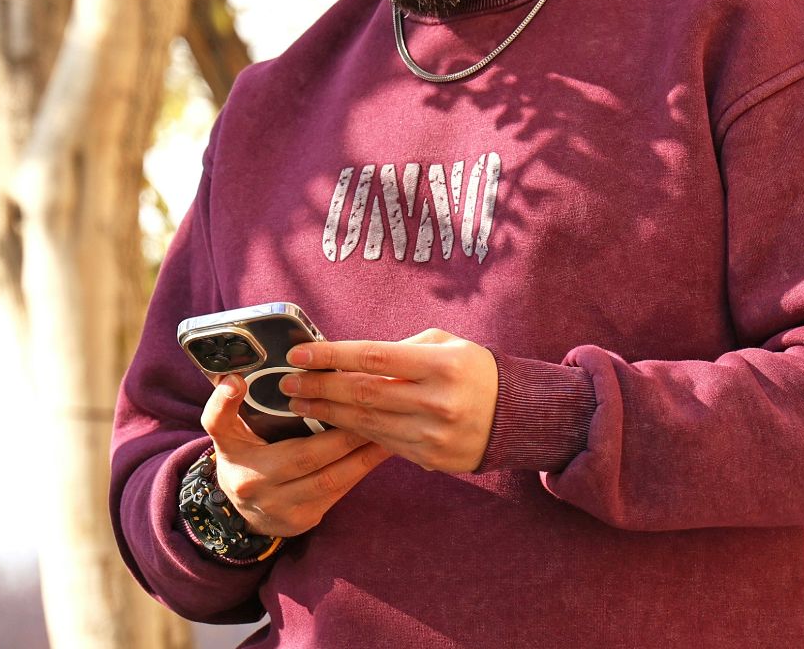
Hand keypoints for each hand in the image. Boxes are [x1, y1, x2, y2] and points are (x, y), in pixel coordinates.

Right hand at [199, 372, 391, 537]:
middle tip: (372, 408)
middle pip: (304, 456)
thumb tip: (236, 378)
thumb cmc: (244, 458)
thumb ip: (227, 406)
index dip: (230, 404)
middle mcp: (255, 483)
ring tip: (386, 429)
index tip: (257, 385)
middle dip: (342, 433)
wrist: (246, 513)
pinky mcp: (303, 519)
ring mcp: (281, 506)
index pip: (222, 426)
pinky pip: (338, 493)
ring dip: (362, 454)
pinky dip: (360, 470)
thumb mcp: (229, 433)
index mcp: (233, 452)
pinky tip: (380, 451)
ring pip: (329, 479)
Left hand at [279, 328, 498, 473]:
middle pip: (363, 392)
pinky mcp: (429, 458)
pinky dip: (352, 432)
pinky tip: (331, 424)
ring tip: (299, 403)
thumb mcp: (447, 345)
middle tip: (287, 382)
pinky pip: (381, 443)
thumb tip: (351, 358)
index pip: (373, 357)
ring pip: (366, 423)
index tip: (298, 353)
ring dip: (327, 413)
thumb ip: (402, 349)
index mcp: (441, 365)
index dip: (331, 355)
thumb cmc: (475, 371)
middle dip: (319, 387)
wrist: (516, 417)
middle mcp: (436, 400)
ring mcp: (433, 433)